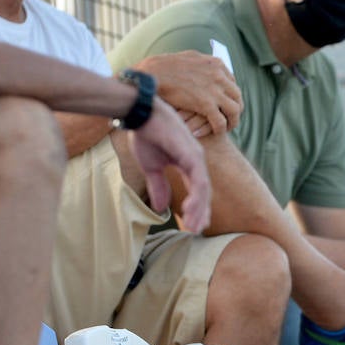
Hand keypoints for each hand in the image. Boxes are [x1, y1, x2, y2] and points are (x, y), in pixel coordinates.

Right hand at [129, 98, 210, 232]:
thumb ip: (158, 186)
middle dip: (201, 212)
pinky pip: (198, 180)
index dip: (197, 208)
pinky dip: (197, 195)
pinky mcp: (192, 155)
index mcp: (189, 164)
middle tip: (196, 230)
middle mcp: (196, 161)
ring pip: (203, 189)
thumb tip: (160, 209)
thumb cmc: (146, 135)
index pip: (198, 190)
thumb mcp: (152, 167)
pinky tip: (191, 209)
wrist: (141, 114)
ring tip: (195, 225)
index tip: (194, 226)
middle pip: (204, 192)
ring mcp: (196, 157)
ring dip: (199, 208)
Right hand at [135, 51, 241, 137]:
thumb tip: (211, 67)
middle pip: (237, 97)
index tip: (225, 104)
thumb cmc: (164, 66)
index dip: (230, 96)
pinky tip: (215, 132)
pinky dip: (220, 128)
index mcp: (216, 64)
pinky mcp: (206, 104)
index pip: (233, 84)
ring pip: (234, 111)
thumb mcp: (190, 58)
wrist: (151, 74)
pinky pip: (221, 121)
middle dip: (235, 109)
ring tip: (225, 127)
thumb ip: (204, 64)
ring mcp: (214, 90)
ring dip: (232, 121)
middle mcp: (219, 76)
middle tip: (229, 118)